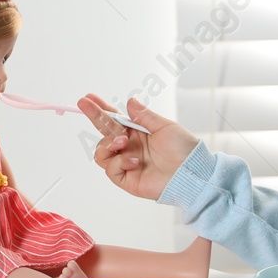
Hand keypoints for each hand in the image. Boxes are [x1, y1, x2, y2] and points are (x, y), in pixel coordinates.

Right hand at [78, 93, 198, 201]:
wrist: (192, 174)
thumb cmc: (184, 150)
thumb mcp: (165, 127)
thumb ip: (145, 116)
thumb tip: (129, 102)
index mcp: (138, 132)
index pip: (115, 119)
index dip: (101, 109)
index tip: (89, 98)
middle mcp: (129, 146)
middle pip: (104, 132)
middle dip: (95, 116)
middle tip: (85, 105)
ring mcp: (126, 163)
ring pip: (101, 152)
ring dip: (108, 143)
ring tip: (122, 142)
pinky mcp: (126, 179)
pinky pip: (111, 169)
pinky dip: (119, 162)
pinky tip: (134, 161)